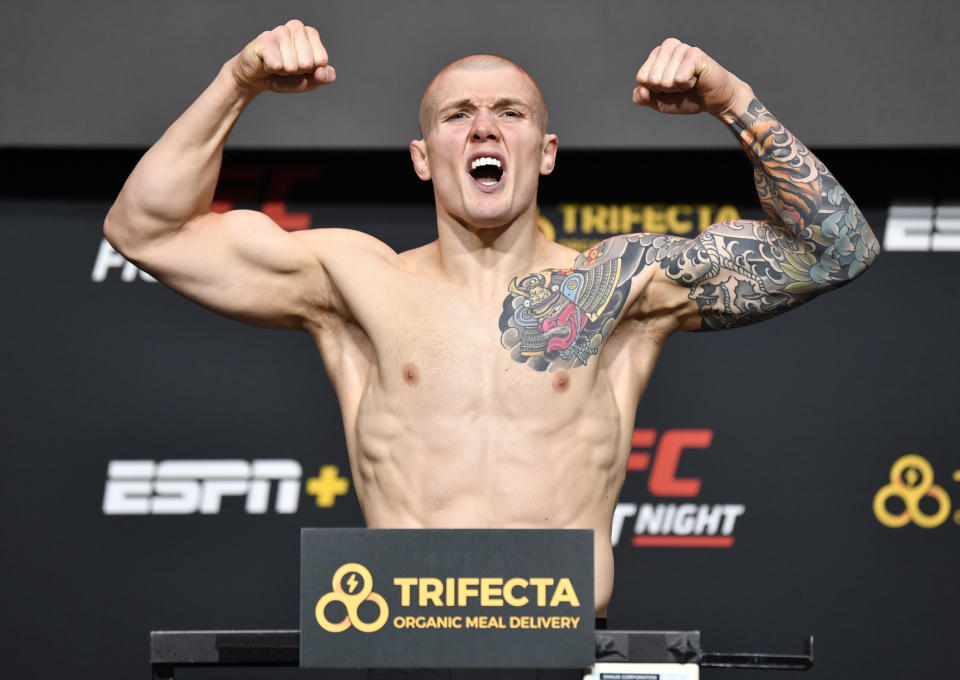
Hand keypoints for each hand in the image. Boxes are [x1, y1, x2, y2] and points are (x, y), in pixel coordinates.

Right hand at [232, 19, 335, 94]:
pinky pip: (277, 65)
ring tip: (278, 64)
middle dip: (297, 72)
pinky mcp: (265, 39)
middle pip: (308, 63)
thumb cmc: (286, 76)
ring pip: (292, 65)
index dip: (312, 71)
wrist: (258, 78)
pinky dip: (272, 70)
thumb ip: (324, 78)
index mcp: (311, 34)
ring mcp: (281, 31)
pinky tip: (267, 62)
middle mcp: (297, 27)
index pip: (322, 60)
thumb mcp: (310, 81)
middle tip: (287, 66)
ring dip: (284, 71)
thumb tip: (322, 71)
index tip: (301, 68)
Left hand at [633, 38, 752, 117]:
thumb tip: (640, 90)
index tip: (669, 86)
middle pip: (652, 79)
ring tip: (689, 81)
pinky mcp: (695, 54)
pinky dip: (687, 85)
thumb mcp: (659, 102)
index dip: (654, 90)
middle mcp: (668, 47)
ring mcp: (682, 48)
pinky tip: (696, 79)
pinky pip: (680, 78)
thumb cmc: (687, 97)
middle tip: (681, 84)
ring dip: (678, 87)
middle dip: (666, 89)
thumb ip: (643, 98)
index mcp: (657, 54)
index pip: (642, 78)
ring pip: (666, 80)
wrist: (713, 100)